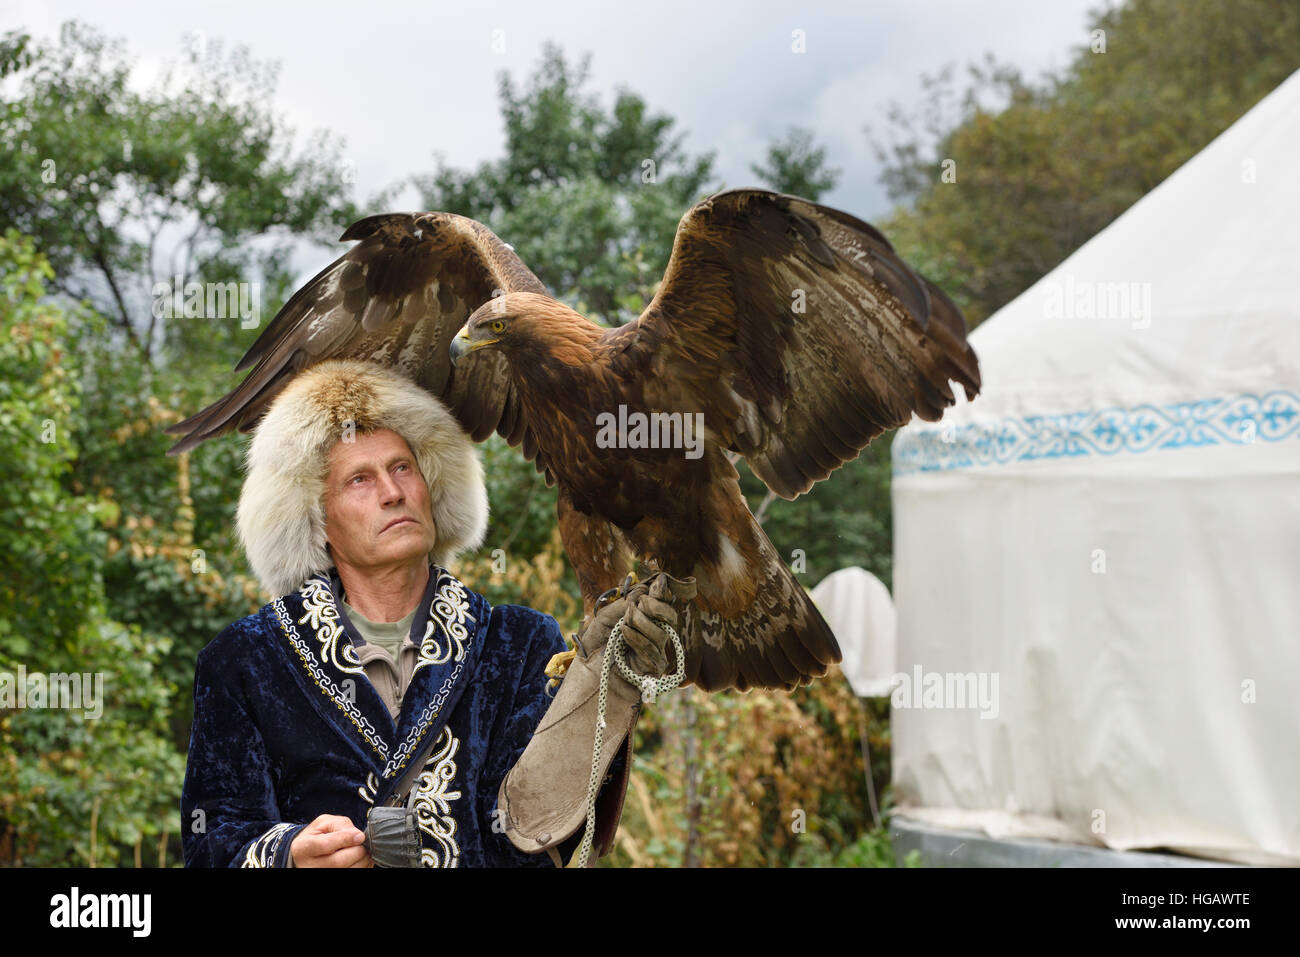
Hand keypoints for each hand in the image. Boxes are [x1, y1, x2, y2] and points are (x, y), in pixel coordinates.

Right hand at [290, 814, 373, 867]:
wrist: (307, 855)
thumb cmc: (316, 837)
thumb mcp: (323, 824)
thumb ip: (340, 825)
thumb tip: (358, 835)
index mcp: (303, 847)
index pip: (325, 845)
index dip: (345, 839)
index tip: (360, 836)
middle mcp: (309, 866)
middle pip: (339, 861)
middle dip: (357, 850)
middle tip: (361, 842)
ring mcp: (321, 874)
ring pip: (349, 870)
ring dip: (361, 859)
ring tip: (359, 850)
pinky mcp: (333, 881)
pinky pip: (353, 873)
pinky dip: (361, 866)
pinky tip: (359, 859)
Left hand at [581, 572, 696, 676]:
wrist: (588, 676)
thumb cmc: (595, 647)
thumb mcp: (606, 618)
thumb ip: (625, 603)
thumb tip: (645, 589)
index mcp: (644, 621)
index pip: (660, 605)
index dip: (662, 592)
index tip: (659, 582)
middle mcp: (654, 635)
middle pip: (670, 617)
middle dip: (655, 607)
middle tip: (636, 607)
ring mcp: (657, 653)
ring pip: (661, 632)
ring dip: (640, 623)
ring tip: (622, 625)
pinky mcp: (655, 669)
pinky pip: (652, 649)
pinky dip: (637, 637)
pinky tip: (624, 634)